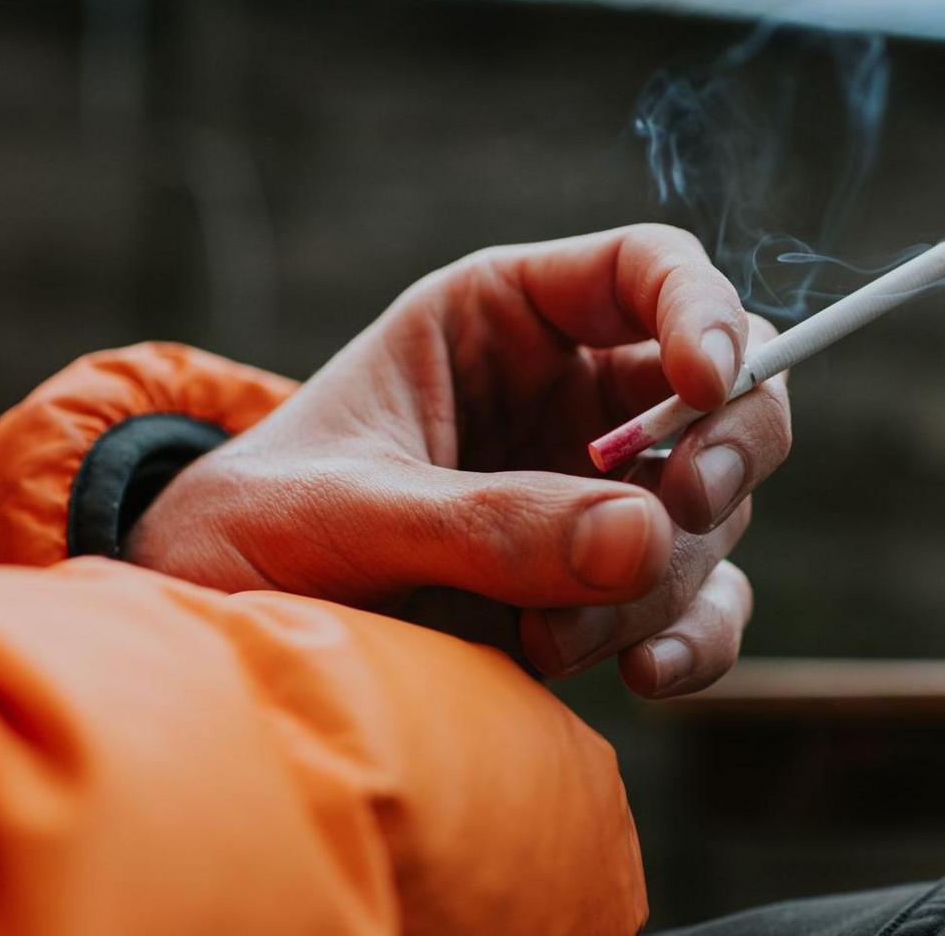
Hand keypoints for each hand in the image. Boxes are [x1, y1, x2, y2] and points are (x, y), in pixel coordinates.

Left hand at [127, 224, 791, 696]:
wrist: (217, 623)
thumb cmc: (258, 524)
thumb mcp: (348, 510)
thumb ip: (486, 521)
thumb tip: (645, 537)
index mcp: (506, 318)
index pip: (649, 269)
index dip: (703, 310)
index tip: (704, 381)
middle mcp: (570, 397)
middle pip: (727, 391)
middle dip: (724, 448)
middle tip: (680, 506)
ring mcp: (595, 496)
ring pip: (709, 514)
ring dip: (659, 578)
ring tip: (548, 637)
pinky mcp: (601, 590)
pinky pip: (698, 604)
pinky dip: (694, 640)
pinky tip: (645, 674)